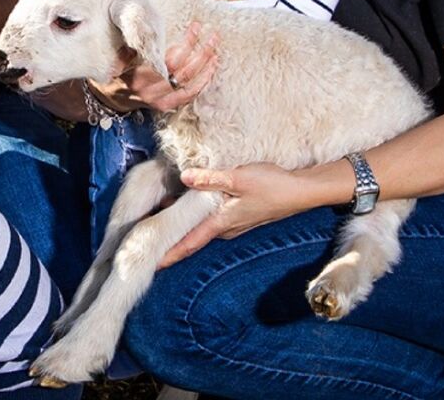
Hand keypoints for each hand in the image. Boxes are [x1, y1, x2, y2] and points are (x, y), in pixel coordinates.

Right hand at [96, 21, 217, 111]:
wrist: (107, 100)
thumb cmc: (112, 75)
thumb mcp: (115, 60)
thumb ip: (130, 48)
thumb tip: (142, 29)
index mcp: (140, 77)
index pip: (170, 59)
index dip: (186, 43)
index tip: (196, 27)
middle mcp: (152, 92)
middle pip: (183, 72)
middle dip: (201, 53)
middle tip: (213, 36)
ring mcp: (160, 101)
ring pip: (189, 85)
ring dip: (206, 69)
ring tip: (216, 52)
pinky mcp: (165, 106)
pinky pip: (188, 97)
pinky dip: (201, 84)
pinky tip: (210, 72)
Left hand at [159, 162, 322, 267]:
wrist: (301, 191)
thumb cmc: (273, 185)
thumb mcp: (239, 178)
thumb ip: (210, 179)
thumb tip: (184, 178)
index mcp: (221, 223)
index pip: (187, 244)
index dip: (167, 255)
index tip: (148, 265)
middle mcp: (224, 228)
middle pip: (189, 237)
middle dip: (167, 238)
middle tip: (142, 236)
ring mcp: (232, 224)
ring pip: (199, 228)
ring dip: (180, 225)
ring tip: (157, 216)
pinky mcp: (238, 216)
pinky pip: (209, 221)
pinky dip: (194, 217)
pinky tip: (185, 203)